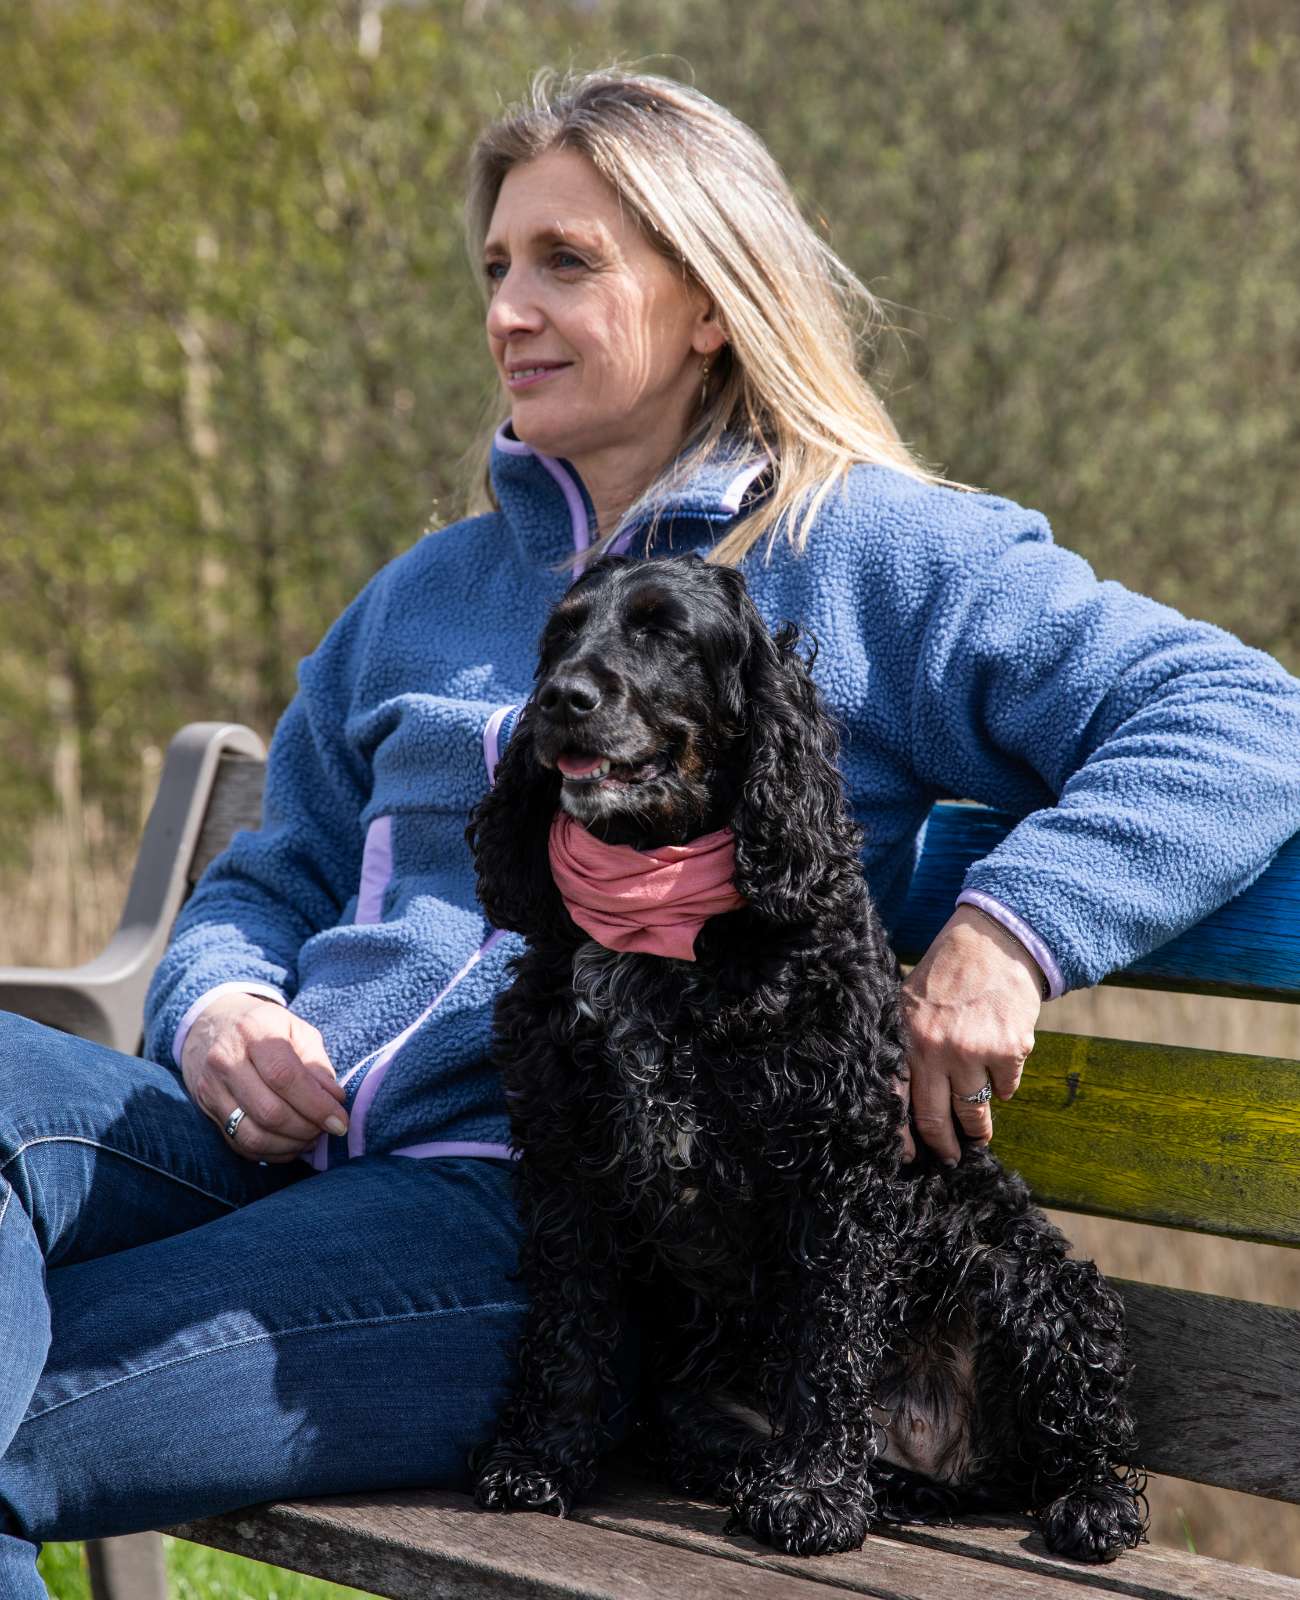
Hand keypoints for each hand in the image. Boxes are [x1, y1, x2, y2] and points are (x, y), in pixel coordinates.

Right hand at [181, 993, 347, 1162]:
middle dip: (305, 1128)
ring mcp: (211, 1087)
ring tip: (311, 1138)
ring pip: (251, 1135)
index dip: (316, 1105)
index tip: (339, 1121)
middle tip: (326, 1129)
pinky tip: (290, 1144)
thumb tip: (334, 1101)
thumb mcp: (298, 1030)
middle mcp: (226, 1060)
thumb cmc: (266, 1028)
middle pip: (268, 1111)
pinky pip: (239, 1144)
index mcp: (254, 1032)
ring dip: (289, 1145)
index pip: (284, 1077)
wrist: (213, 1024)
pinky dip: (270, 1152)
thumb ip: (317, 1064)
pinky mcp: (206, 1108)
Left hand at [897, 906, 1042, 1163]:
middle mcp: (936, 1049)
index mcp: (906, 1037)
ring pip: (975, 1112)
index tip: (909, 1158)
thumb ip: (906, 1047)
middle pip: (937, 1118)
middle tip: (952, 1159)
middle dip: (945, 1147)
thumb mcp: (908, 1004)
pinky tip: (999, 1072)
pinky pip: (1006, 1089)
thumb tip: (903, 1101)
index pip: (896, 1100)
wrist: (994, 943)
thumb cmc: (946, 973)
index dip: (902, 1137)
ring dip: (978, 1128)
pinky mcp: (1009, 1050)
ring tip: (978, 1135)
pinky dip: (1004, 1087)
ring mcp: (974, 1052)